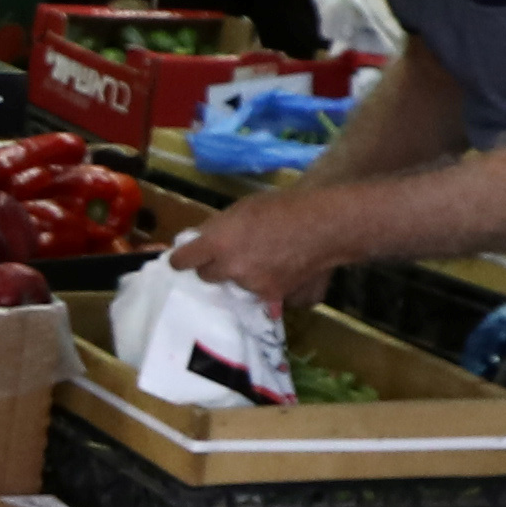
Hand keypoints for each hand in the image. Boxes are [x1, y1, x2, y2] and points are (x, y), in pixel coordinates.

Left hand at [179, 188, 347, 304]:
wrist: (325, 226)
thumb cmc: (283, 208)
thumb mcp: (242, 208)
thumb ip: (218, 227)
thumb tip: (200, 239)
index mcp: (218, 243)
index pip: (183, 261)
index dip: (181, 259)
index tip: (181, 260)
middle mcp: (231, 268)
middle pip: (206, 276)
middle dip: (213, 267)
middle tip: (228, 256)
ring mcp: (251, 286)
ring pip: (234, 285)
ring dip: (240, 276)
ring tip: (261, 260)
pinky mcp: (271, 298)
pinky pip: (256, 294)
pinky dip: (262, 285)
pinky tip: (277, 270)